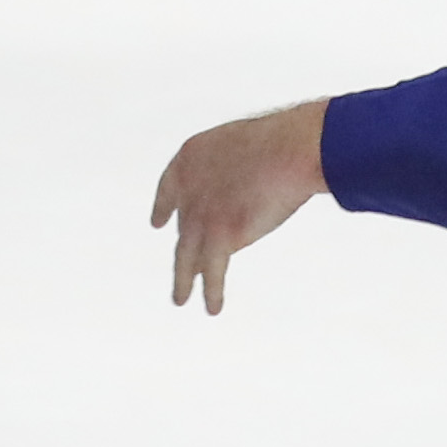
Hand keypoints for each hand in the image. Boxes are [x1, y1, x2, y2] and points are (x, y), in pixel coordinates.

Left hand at [150, 99, 328, 314]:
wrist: (288, 148)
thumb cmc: (279, 139)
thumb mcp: (242, 145)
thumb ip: (232, 168)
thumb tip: (245, 184)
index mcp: (190, 157)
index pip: (169, 186)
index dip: (163, 206)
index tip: (158, 222)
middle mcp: (189, 187)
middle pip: (184, 225)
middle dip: (184, 248)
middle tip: (181, 267)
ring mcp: (201, 212)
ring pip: (186, 255)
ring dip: (183, 280)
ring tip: (179, 298)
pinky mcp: (220, 235)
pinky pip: (213, 271)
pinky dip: (212, 291)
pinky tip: (212, 307)